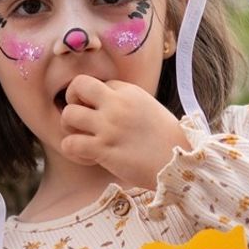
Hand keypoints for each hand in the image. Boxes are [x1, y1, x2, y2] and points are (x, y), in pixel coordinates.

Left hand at [60, 75, 189, 187]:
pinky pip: (69, 143)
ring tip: (81, 136)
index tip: (103, 114)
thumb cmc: (167, 140)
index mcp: (130, 92)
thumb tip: (105, 106)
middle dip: (72, 99)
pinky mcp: (103, 149)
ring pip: (68, 114)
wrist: (180, 164)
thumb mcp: (149, 109)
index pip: (99, 84)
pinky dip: (72, 150)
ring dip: (69, 127)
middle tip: (79, 116)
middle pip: (77, 85)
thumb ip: (126, 104)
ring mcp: (109, 126)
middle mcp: (117, 104)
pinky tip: (85, 155)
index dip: (96, 99)